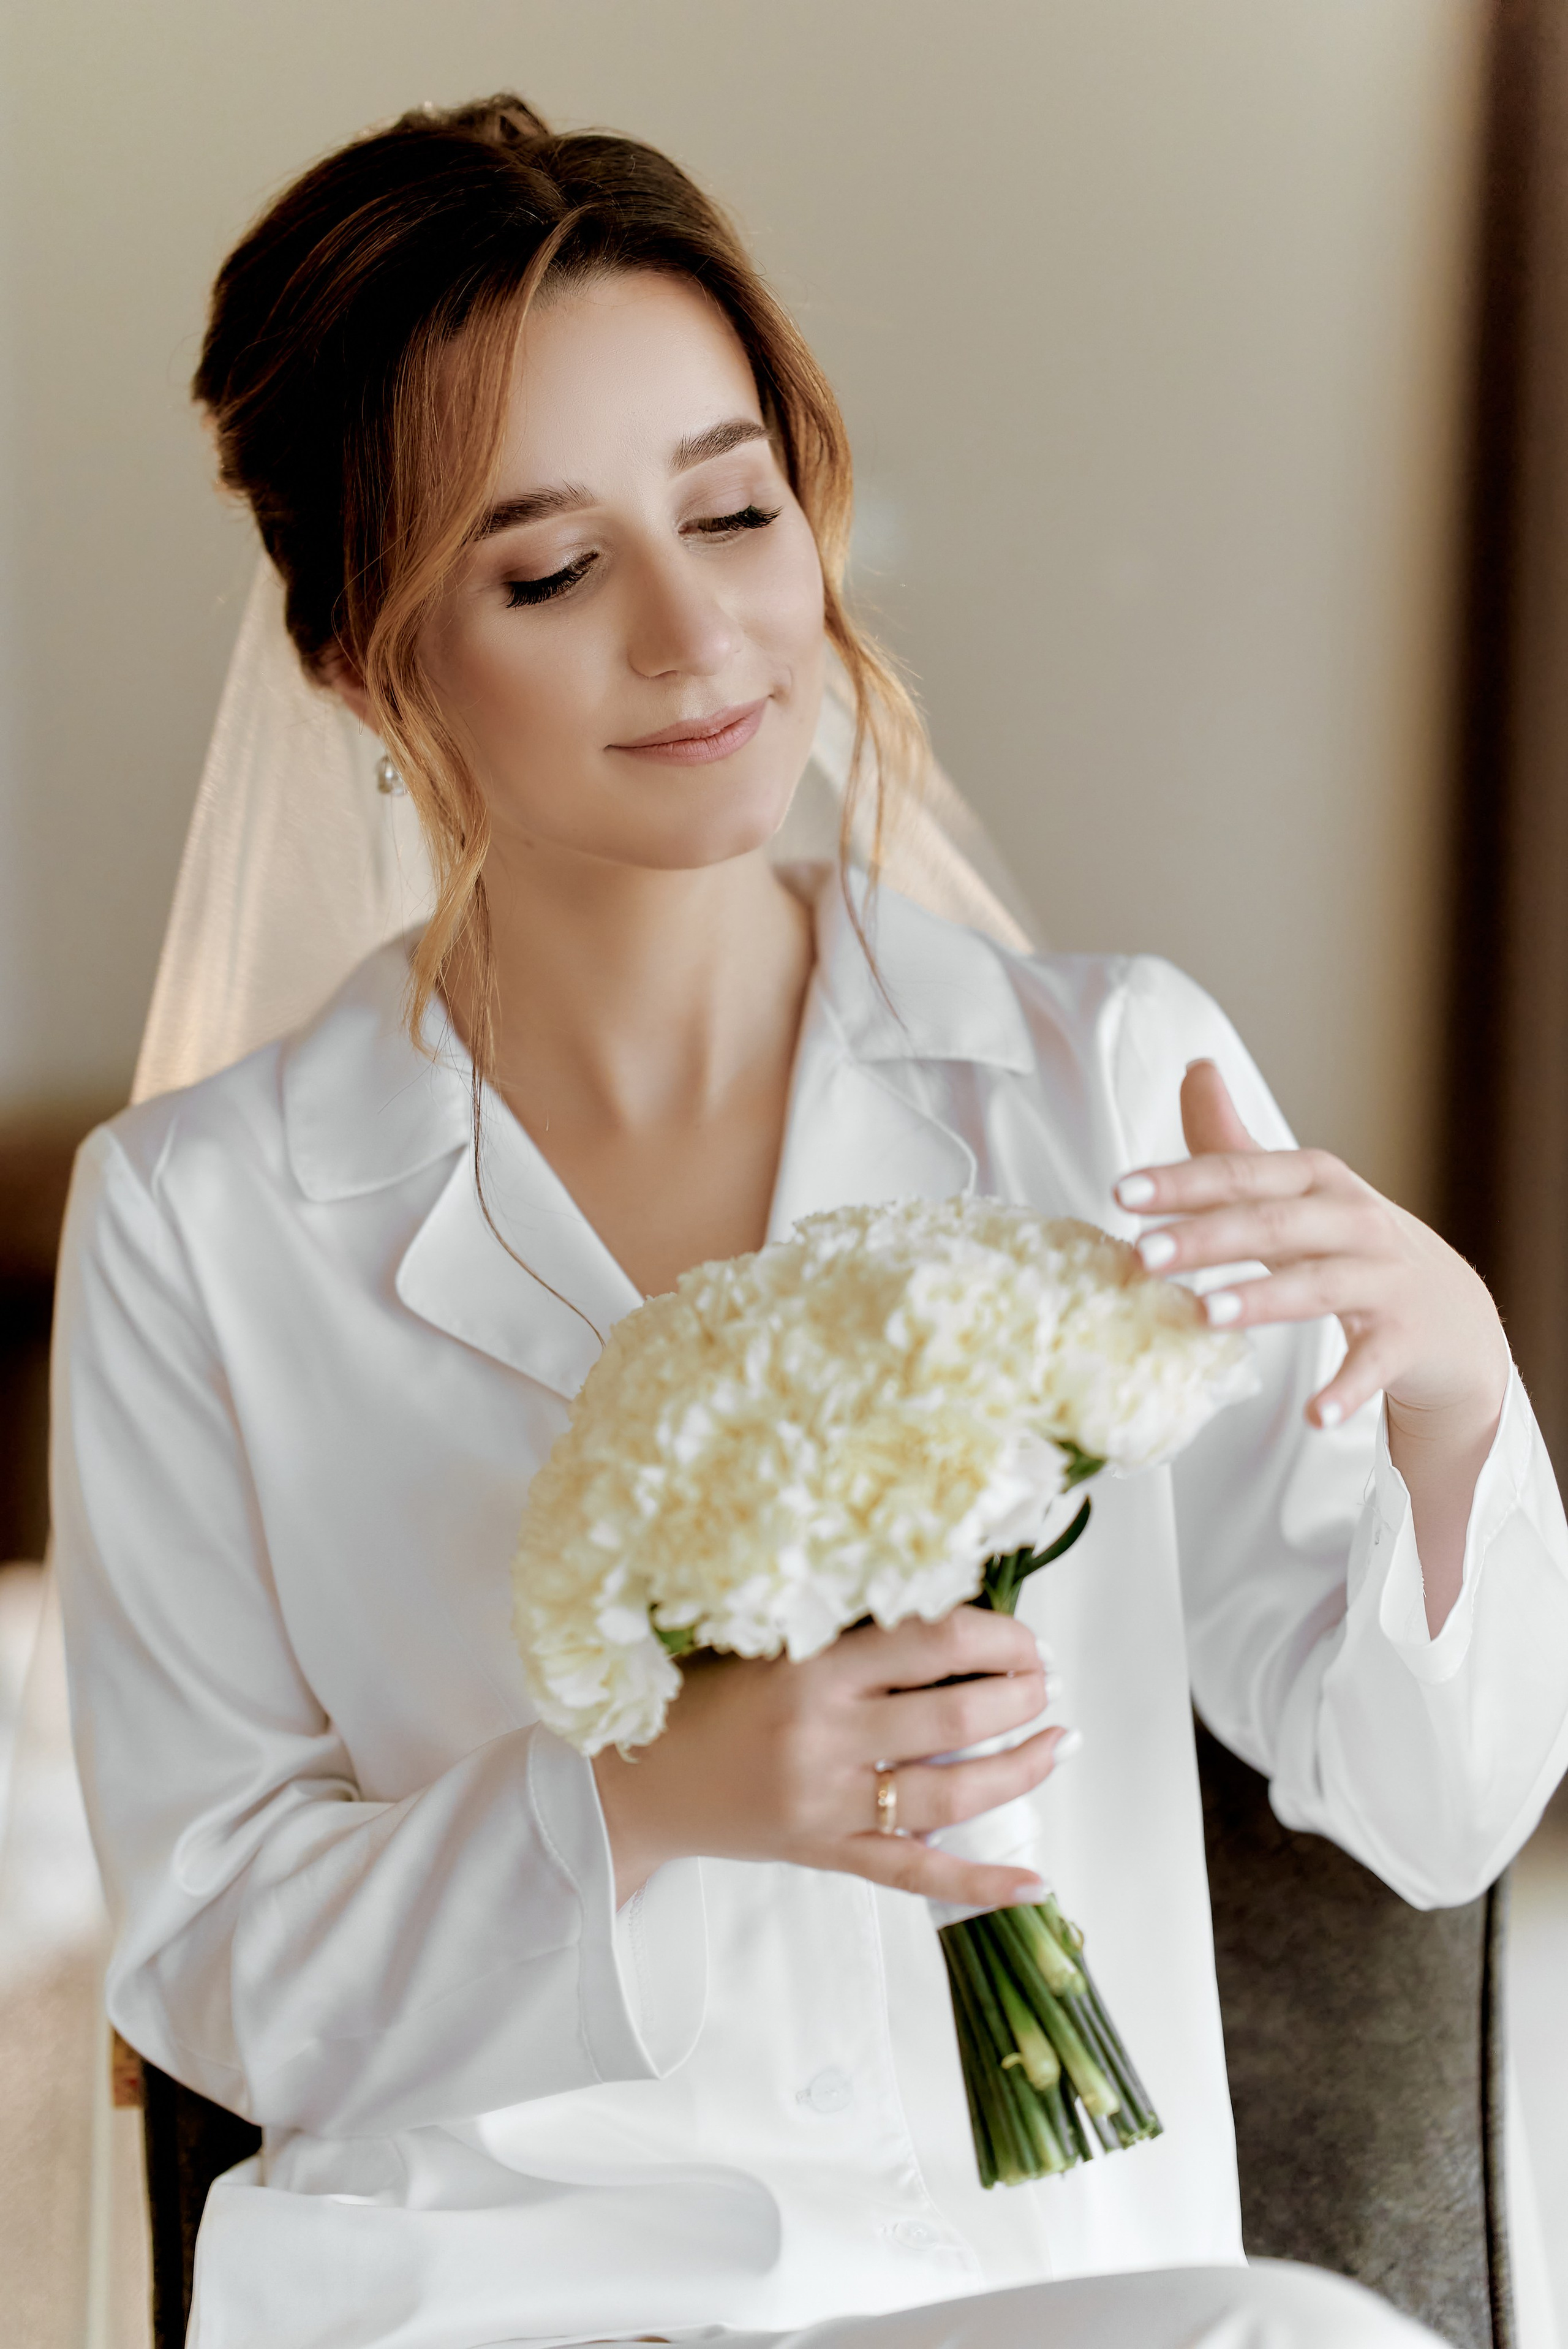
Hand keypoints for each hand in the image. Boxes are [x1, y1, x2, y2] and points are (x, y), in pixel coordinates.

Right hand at [592, 1607, 1069, 1909]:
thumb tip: (954, 1622)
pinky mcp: (825, 1853)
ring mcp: (828, 1804)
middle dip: (1019, 1698)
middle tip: (1044, 1683)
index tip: (1025, 1637)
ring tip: (1058, 1743)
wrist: (637, 1780)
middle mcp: (825, 1736)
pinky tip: (1035, 1879)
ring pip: (951, 1794)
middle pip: (955, 1717)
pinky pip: (916, 1873)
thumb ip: (849, 1632)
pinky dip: (980, 1881)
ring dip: (1019, 1769)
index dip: (998, 1637)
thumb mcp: (769, 1641)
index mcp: (813, 1667)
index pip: (933, 1642)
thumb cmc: (706, 1695)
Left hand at [1116, 1059, 1509, 1628]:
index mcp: (1315, 1180)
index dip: (1182, 1180)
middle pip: (1274, 1223)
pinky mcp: (1405, 1340)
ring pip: (1318, 1285)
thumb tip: (1195, 1067)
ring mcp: (1383, 1279)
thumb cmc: (1348, 1244)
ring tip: (1206, 1314)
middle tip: (1143, 1254)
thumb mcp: (1295, 1191)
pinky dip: (1347, 1388)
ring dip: (1263, 1299)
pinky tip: (1315, 1414)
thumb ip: (1235, 1143)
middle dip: (1207, 1236)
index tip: (1121, 1192)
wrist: (1452, 1313)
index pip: (1242, 1172)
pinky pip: (1372, 1364)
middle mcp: (1352, 1220)